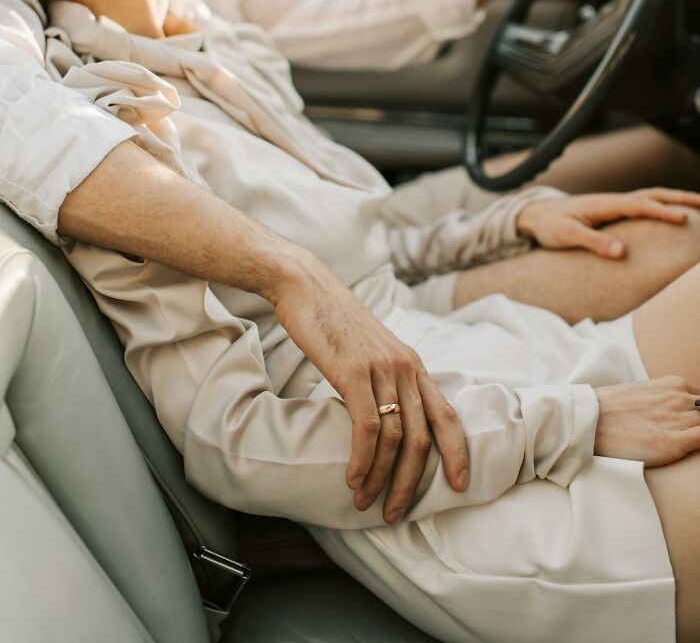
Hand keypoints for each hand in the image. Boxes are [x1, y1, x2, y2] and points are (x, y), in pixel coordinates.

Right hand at [270, 249, 469, 522]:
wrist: (306, 286)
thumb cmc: (333, 319)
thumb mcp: (371, 348)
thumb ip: (385, 377)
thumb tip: (385, 412)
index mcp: (413, 363)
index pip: (448, 415)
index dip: (457, 453)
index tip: (459, 486)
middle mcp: (405, 367)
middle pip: (422, 438)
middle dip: (412, 483)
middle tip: (395, 513)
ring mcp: (381, 369)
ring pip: (396, 439)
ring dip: (382, 478)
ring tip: (367, 501)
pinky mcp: (353, 372)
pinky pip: (367, 427)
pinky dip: (362, 459)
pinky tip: (352, 478)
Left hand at [517, 188, 699, 258]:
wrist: (534, 215)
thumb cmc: (549, 225)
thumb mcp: (567, 235)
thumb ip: (594, 242)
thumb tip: (622, 251)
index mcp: (604, 204)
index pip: (640, 205)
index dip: (662, 212)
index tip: (684, 219)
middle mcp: (612, 200)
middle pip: (652, 195)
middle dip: (680, 198)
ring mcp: (613, 204)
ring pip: (650, 198)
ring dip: (674, 200)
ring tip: (698, 206)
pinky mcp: (612, 211)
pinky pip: (643, 205)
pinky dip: (661, 205)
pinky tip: (672, 213)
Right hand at [595, 376, 699, 465]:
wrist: (587, 421)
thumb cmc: (612, 410)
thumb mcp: (645, 393)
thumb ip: (667, 398)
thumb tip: (686, 410)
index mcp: (674, 384)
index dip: (699, 413)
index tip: (690, 422)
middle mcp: (678, 398)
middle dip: (698, 422)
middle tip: (679, 431)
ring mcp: (676, 420)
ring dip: (697, 431)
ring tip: (675, 438)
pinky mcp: (672, 444)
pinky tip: (683, 446)